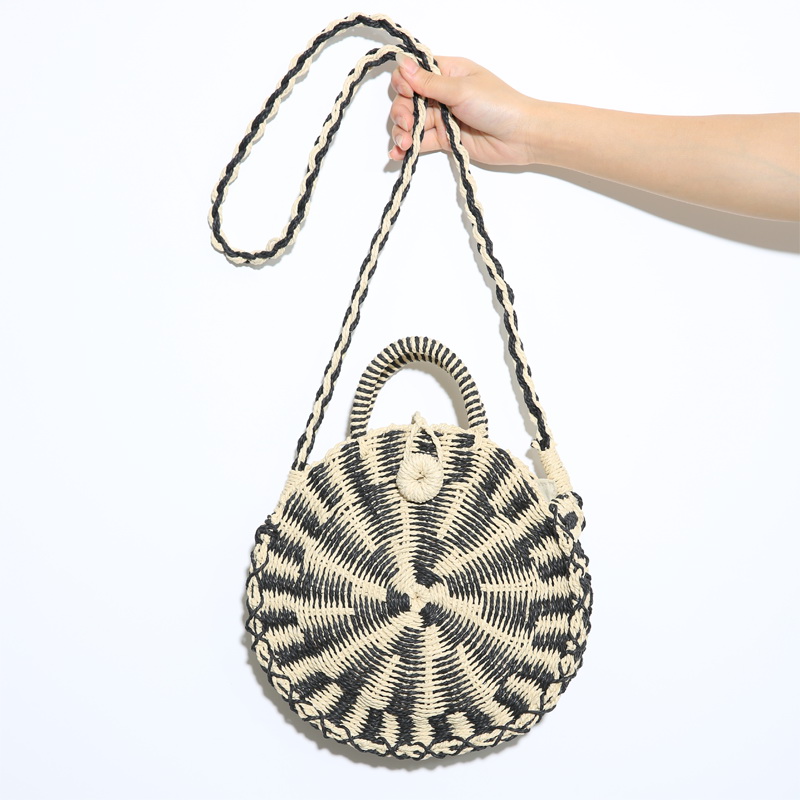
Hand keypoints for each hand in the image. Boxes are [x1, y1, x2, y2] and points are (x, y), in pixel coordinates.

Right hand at [388, 54, 538, 166]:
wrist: (520, 136)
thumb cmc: (497, 104)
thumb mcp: (461, 89)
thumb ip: (429, 82)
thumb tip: (403, 62)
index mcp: (448, 72)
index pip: (415, 73)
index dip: (405, 82)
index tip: (407, 93)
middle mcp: (442, 93)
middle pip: (408, 99)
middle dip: (401, 111)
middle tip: (407, 124)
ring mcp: (443, 117)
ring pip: (412, 122)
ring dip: (402, 131)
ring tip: (404, 143)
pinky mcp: (445, 139)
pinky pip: (421, 141)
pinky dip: (407, 148)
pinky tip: (398, 154)